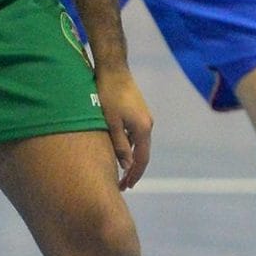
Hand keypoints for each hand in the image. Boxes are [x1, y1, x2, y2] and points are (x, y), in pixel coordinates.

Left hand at [94, 65, 151, 189]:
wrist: (114, 69)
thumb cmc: (108, 94)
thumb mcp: (110, 122)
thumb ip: (119, 144)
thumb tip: (126, 165)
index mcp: (143, 129)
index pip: (141, 159)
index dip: (134, 175)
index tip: (126, 187)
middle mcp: (148, 124)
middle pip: (143, 153)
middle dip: (133, 170)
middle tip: (123, 185)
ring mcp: (144, 117)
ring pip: (139, 144)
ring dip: (131, 158)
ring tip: (119, 171)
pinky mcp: (138, 111)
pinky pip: (135, 135)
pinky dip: (129, 146)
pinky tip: (119, 150)